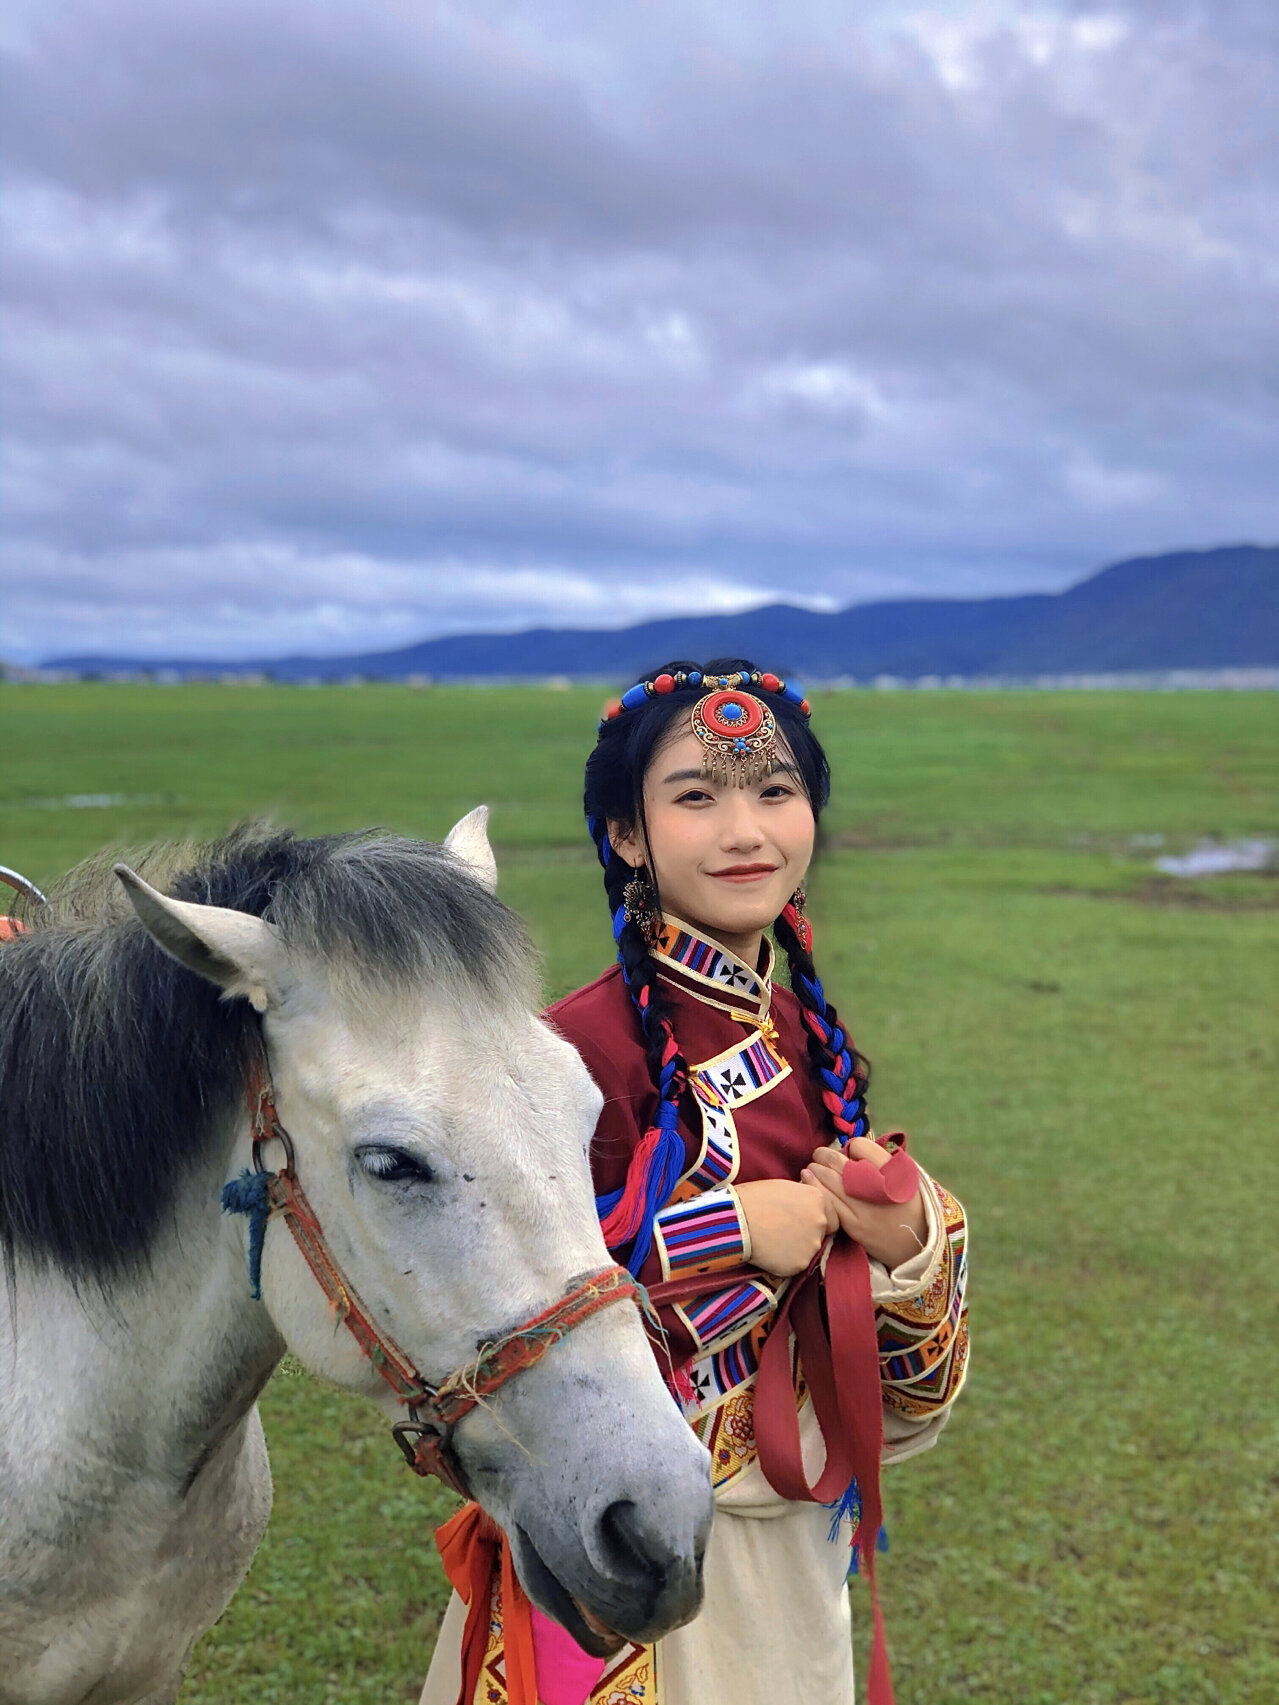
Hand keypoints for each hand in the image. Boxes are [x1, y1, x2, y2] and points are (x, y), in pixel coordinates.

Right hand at [735, 1179, 838, 1276]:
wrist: (736, 1220)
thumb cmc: (753, 1199)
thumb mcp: (784, 1187)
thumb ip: (803, 1197)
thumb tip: (808, 1202)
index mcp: (818, 1199)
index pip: (831, 1215)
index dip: (816, 1218)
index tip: (802, 1220)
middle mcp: (820, 1221)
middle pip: (823, 1233)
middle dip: (809, 1233)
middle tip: (786, 1231)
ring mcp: (812, 1244)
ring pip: (809, 1249)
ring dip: (797, 1247)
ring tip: (774, 1240)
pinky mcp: (800, 1263)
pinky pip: (796, 1263)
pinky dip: (786, 1260)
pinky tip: (770, 1251)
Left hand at [801, 1138, 927, 1270]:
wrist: (916, 1243)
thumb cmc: (906, 1205)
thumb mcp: (904, 1176)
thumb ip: (880, 1160)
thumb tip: (848, 1149)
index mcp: (893, 1170)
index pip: (860, 1146)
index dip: (851, 1147)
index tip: (848, 1153)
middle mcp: (877, 1186)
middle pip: (838, 1161)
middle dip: (824, 1155)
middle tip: (819, 1155)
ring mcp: (863, 1206)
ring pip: (827, 1179)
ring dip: (815, 1169)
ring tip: (811, 1168)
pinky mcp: (853, 1224)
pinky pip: (827, 1201)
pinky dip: (815, 1188)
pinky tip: (809, 1182)